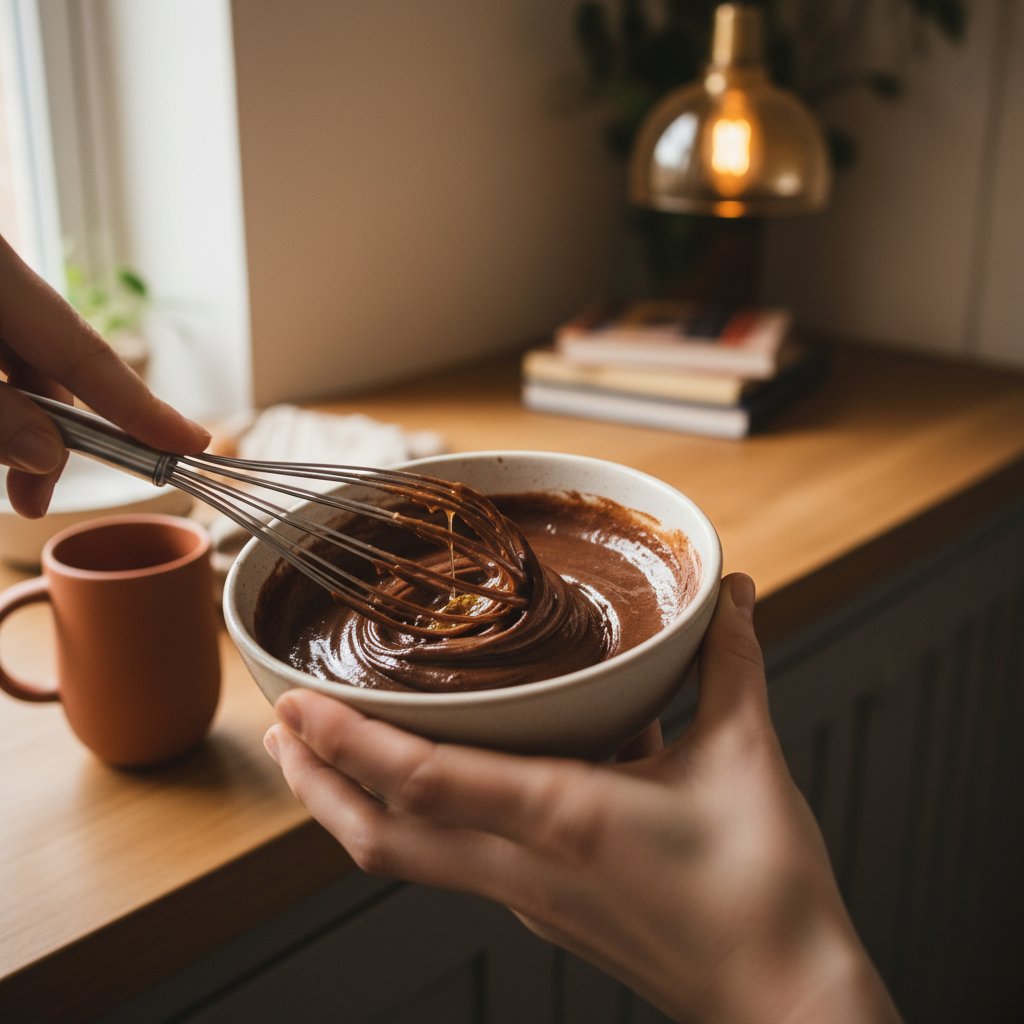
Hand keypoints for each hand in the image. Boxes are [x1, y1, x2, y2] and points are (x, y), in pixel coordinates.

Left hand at [0, 234, 209, 516]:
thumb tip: (44, 455)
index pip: (87, 352)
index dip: (143, 405)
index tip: (192, 444)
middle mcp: (0, 280)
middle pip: (51, 362)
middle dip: (51, 432)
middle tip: (35, 497)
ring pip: (17, 362)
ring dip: (16, 419)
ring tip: (11, 479)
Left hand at [264, 574, 902, 1023]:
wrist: (782, 1001)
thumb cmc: (762, 891)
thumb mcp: (746, 759)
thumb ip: (731, 664)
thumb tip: (730, 594)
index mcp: (562, 816)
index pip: (424, 781)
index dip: (348, 744)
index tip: (296, 707)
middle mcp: (524, 864)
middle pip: (383, 836)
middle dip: (318, 783)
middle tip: (279, 731)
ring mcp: (526, 895)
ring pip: (408, 856)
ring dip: (353, 806)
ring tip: (322, 759)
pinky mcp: (543, 907)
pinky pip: (450, 862)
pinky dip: (413, 821)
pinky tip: (432, 784)